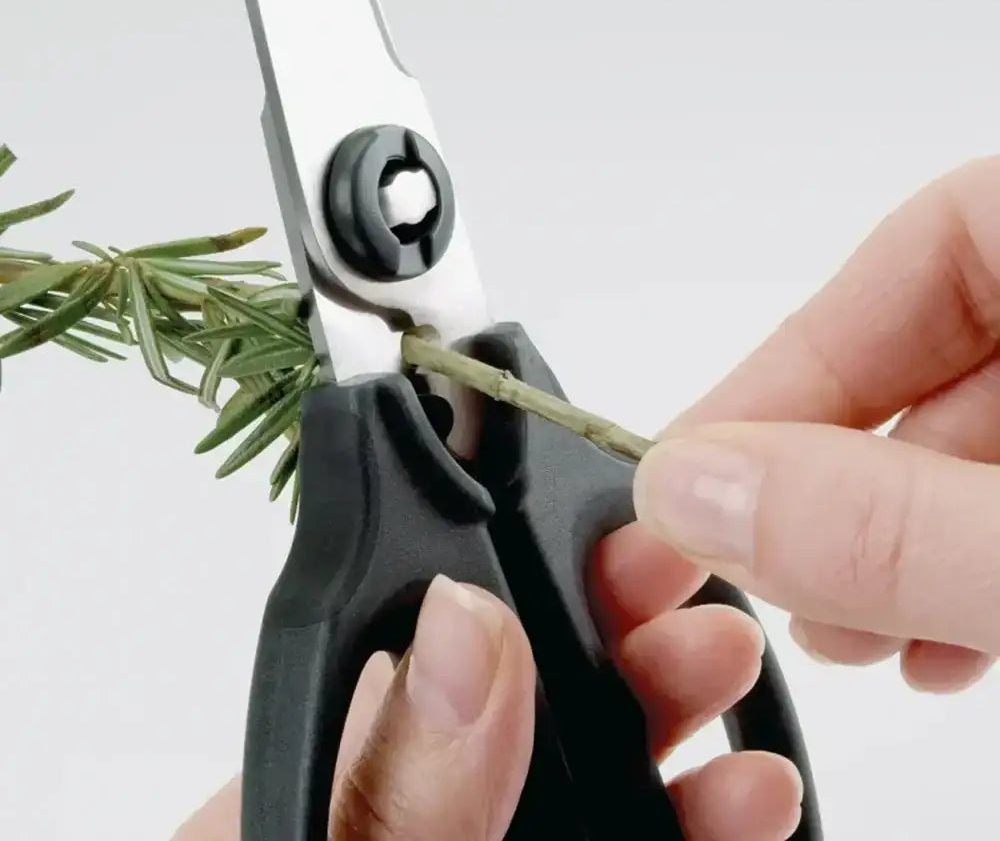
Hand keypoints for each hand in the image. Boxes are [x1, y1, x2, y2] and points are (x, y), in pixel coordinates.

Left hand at [173, 553, 802, 840]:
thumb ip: (393, 787)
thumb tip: (465, 630)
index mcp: (345, 763)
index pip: (444, 637)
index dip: (538, 585)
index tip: (623, 553)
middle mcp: (418, 803)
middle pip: (535, 696)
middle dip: (628, 643)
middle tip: (701, 615)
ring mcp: (492, 839)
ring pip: (599, 775)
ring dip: (682, 733)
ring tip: (738, 699)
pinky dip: (698, 830)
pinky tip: (747, 809)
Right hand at [633, 155, 999, 691]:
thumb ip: (890, 523)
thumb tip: (700, 496)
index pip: (920, 247)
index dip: (793, 363)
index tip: (699, 472)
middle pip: (936, 355)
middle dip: (831, 478)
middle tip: (755, 567)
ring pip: (981, 437)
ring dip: (890, 535)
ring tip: (845, 628)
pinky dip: (966, 561)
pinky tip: (937, 637)